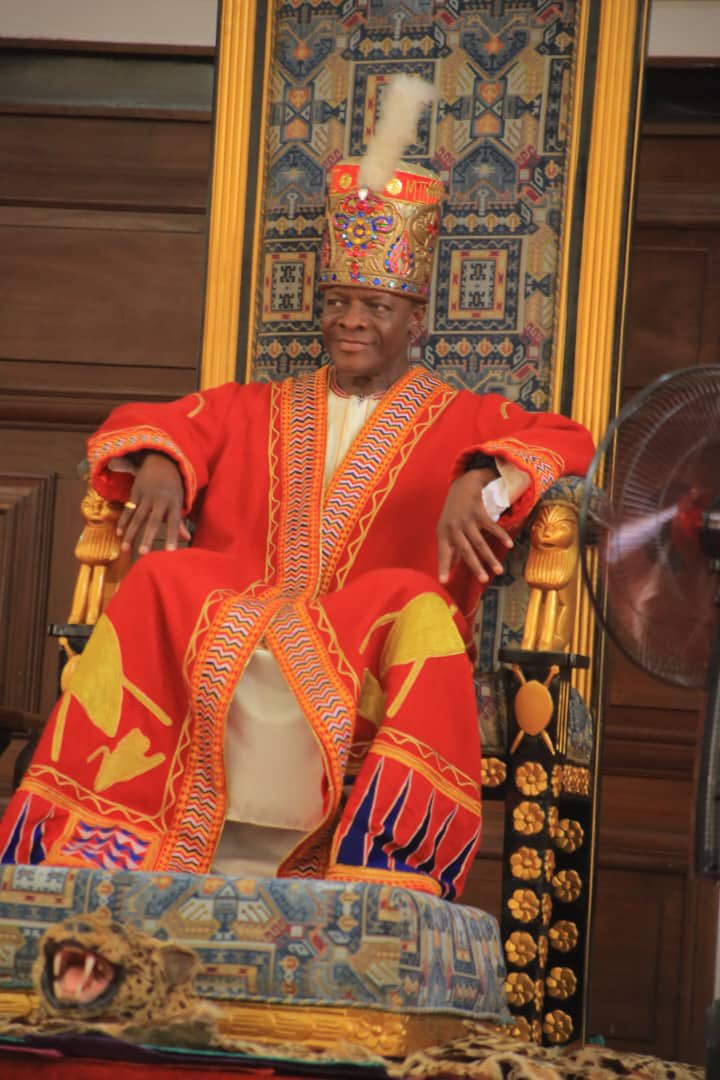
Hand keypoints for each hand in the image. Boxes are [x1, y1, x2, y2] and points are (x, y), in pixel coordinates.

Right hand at [116, 453, 190, 554]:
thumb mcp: (178, 501)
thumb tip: (187, 539)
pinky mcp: (136, 492)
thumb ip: (179, 522)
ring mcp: (147, 495)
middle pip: (153, 521)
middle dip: (148, 537)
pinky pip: (128, 509)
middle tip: (144, 553)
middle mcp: (160, 500)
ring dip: (131, 533)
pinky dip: (123, 521)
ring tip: (126, 549)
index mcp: (174, 503)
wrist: (160, 461)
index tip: (170, 552)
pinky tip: (119, 533)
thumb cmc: (172, 487)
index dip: (172, 537)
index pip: (174, 523)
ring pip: (138, 517)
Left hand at [437, 469, 512, 583]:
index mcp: (443, 533)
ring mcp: (466, 520)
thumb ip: (450, 549)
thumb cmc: (453, 513)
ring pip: (480, 542)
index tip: (444, 581)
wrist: (462, 486)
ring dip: (490, 557)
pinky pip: (491, 526)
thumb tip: (450, 570)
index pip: (443, 553)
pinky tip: (509, 545)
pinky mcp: (478, 512)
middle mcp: (453, 527)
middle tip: (483, 580)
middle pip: (465, 550)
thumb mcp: (447, 529)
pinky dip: (501, 536)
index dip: (443, 566)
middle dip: (475, 566)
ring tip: (499, 571)